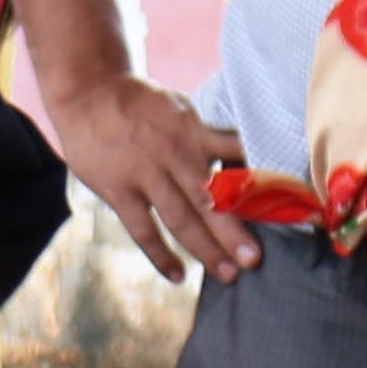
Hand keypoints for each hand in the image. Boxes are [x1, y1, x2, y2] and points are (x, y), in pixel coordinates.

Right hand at [41, 68, 253, 283]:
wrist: (88, 92)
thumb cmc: (141, 105)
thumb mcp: (181, 110)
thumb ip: (208, 138)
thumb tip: (244, 162)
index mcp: (194, 134)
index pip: (231, 164)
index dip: (254, 188)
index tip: (278, 211)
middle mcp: (173, 155)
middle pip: (209, 199)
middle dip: (233, 232)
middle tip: (254, 260)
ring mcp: (145, 175)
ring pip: (180, 218)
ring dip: (205, 249)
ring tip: (228, 273)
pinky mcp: (119, 190)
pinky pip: (143, 229)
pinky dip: (160, 254)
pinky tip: (178, 275)